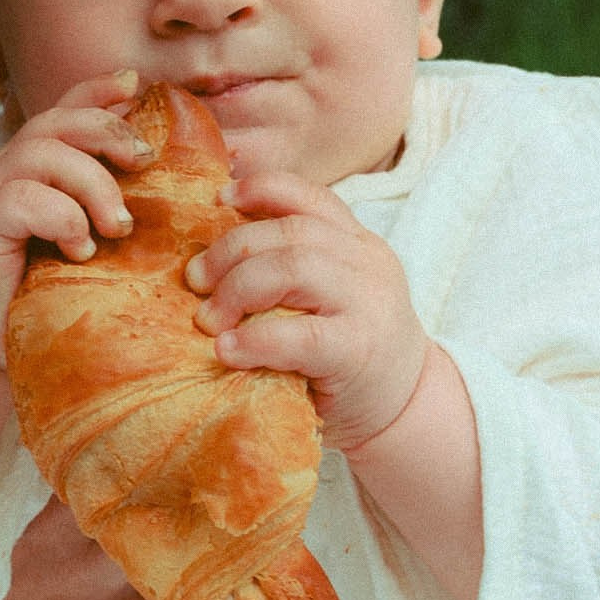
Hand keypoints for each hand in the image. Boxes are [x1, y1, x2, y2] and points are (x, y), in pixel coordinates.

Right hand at [0, 75, 151, 366]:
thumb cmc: (32, 298)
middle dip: (110, 132)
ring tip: (116, 226)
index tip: (137, 85)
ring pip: (44, 152)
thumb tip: (171, 205)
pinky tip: (78, 249)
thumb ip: (107, 220)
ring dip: (93, 184)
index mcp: (32, 171)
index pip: (63, 112)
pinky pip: (23, 197)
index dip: (98, 91)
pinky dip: (62, 217)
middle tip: (145, 164)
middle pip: (58, 122)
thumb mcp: (79, 250)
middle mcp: (6, 171)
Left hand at [186, 171, 429, 452]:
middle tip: (195, 282)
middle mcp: (367, 263)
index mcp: (356, 243)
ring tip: (209, 319)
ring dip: (238, 288)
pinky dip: (255, 340)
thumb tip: (205, 258)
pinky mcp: (359, 350)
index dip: (260, 190)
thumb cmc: (345, 354)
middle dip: (230, 251)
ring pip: (294, 268)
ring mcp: (369, 304)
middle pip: (290, 232)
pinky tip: (228, 350)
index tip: (217, 199)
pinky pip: (301, 335)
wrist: (404, 409)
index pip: (308, 198)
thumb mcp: (325, 298)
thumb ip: (287, 270)